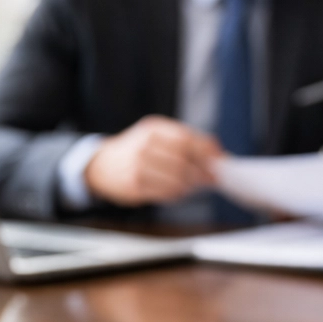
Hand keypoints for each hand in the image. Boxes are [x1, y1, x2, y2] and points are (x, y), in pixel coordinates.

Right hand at [84, 116, 222, 206]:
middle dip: (203, 170)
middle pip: (184, 159)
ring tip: (197, 184)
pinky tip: (181, 190)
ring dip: (192, 184)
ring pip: (177, 178)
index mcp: (153, 128)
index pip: (186, 138)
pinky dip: (179, 193)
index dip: (207, 150)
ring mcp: (138, 166)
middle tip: (213, 177)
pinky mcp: (135, 186)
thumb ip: (184, 141)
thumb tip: (217, 154)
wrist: (102, 164)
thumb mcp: (156, 135)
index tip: (220, 158)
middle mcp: (145, 145)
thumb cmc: (137, 149)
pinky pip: (166, 192)